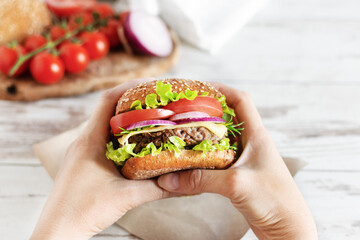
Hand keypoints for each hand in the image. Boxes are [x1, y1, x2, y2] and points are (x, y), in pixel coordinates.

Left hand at [31, 78, 171, 239]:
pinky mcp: (84, 162)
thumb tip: (183, 183)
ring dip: (127, 119)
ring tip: (150, 118)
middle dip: (133, 101)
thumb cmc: (82, 211)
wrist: (58, 231)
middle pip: (108, 109)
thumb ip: (157, 189)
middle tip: (157, 100)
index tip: (151, 84)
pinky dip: (121, 136)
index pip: (107, 100)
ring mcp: (82, 151)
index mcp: (89, 141)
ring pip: (106, 125)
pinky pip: (104, 140)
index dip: (129, 87)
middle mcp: (84, 141)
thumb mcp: (126, 197)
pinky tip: (136, 144)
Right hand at [158, 83, 317, 238]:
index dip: (221, 90)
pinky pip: (216, 161)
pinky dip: (202, 159)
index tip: (199, 88)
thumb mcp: (235, 184)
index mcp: (257, 135)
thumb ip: (200, 179)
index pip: (241, 101)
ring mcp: (245, 160)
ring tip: (180, 134)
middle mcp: (251, 144)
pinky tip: (188, 162)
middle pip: (226, 118)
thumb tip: (167, 180)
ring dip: (202, 137)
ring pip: (219, 141)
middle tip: (182, 112)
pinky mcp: (239, 176)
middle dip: (205, 113)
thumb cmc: (274, 200)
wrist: (288, 229)